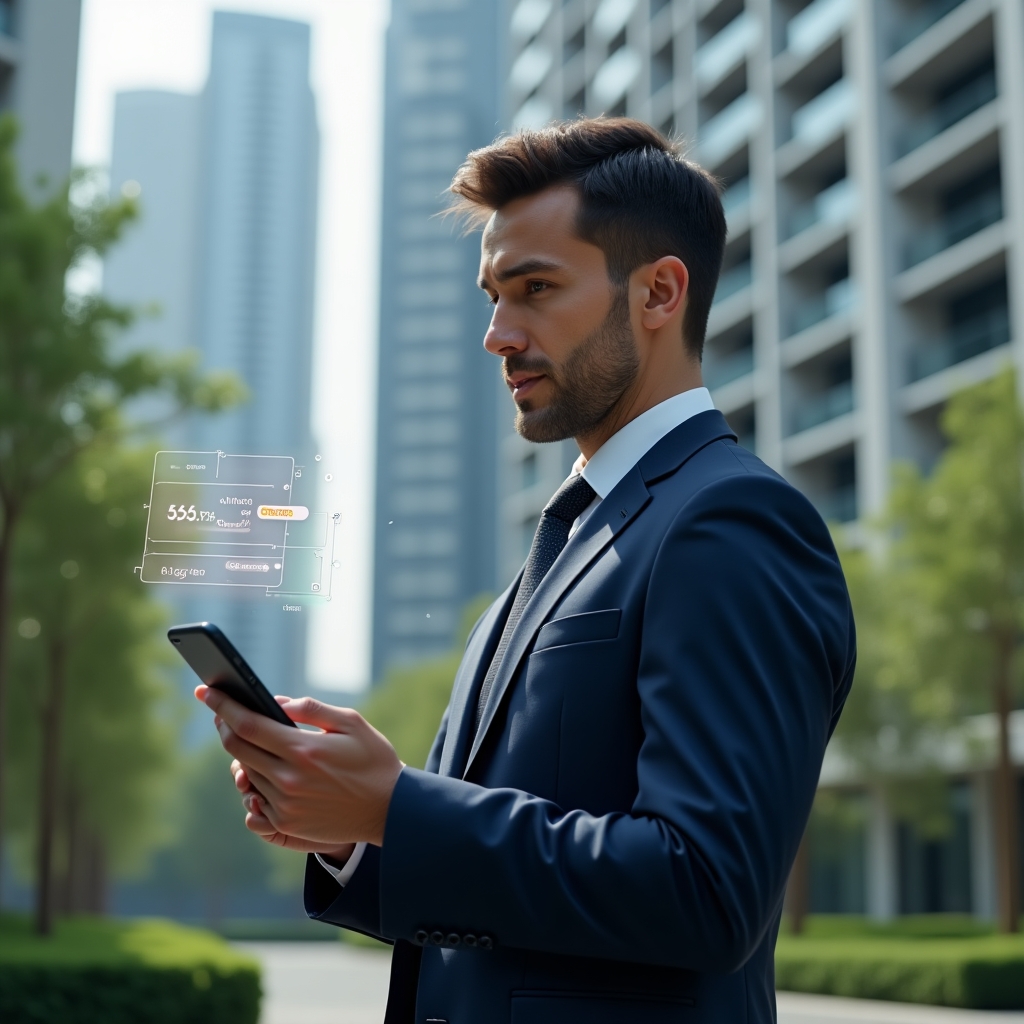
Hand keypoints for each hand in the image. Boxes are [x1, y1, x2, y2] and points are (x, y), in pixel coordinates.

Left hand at [196, 685, 403, 847]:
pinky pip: (255, 799)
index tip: (205, 691)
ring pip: (245, 773)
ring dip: (241, 753)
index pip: (248, 724)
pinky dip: (255, 780)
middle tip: (221, 712)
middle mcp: (288, 779)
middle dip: (223, 726)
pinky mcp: (286, 824)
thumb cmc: (374, 761)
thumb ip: (311, 709)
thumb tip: (276, 702)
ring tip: (250, 738)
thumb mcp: (351, 723)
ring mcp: (285, 805)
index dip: (223, 706)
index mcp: (303, 750)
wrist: (390, 810)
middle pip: (237, 749)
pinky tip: (266, 768)